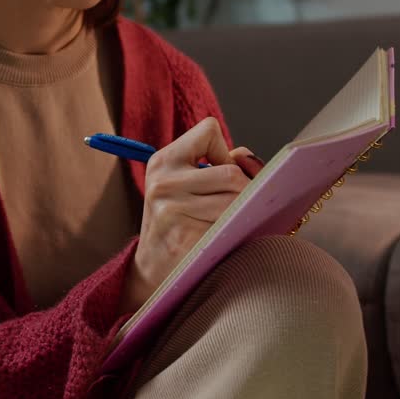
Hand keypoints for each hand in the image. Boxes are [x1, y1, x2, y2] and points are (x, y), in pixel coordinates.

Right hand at [119, 117, 265, 314]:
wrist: (153, 267)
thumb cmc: (180, 219)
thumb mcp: (184, 183)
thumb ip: (218, 162)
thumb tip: (246, 158)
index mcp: (163, 160)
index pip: (209, 131)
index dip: (222, 151)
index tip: (215, 172)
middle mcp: (164, 182)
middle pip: (232, 173)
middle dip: (243, 189)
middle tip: (236, 204)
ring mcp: (173, 210)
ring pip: (236, 201)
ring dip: (243, 213)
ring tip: (231, 221)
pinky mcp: (186, 238)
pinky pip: (230, 226)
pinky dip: (236, 231)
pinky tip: (224, 238)